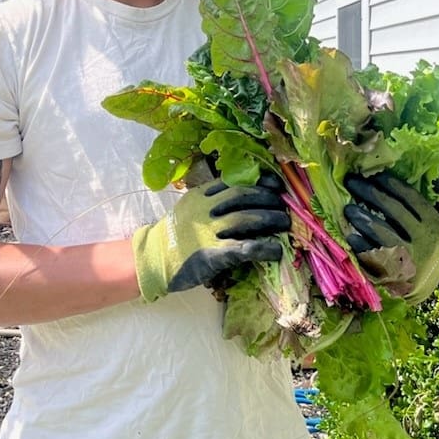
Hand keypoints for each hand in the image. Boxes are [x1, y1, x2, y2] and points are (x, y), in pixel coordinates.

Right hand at [132, 179, 290, 301]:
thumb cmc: (176, 233)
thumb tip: (245, 195)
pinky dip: (262, 248)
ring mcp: (209, 231)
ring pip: (246, 219)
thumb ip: (213, 199)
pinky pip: (242, 248)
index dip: (260, 182)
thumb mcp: (191, 207)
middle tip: (285, 207)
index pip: (235, 181)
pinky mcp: (213, 254)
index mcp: (202, 194)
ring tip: (285, 223)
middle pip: (244, 196)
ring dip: (270, 219)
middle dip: (268, 200)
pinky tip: (276, 250)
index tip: (277, 186)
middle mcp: (207, 208)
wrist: (153, 257)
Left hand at [343, 170, 438, 303]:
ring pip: (382, 234)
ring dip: (362, 219)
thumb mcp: (435, 224)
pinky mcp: (393, 276)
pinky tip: (350, 235)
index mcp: (435, 224)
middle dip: (370, 193)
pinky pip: (373, 257)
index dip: (389, 183)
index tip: (372, 173)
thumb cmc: (425, 245)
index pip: (410, 197)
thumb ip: (436, 200)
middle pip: (393, 211)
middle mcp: (424, 241)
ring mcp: (409, 260)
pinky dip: (360, 245)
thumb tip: (437, 173)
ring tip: (348, 209)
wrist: (423, 285)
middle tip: (351, 182)